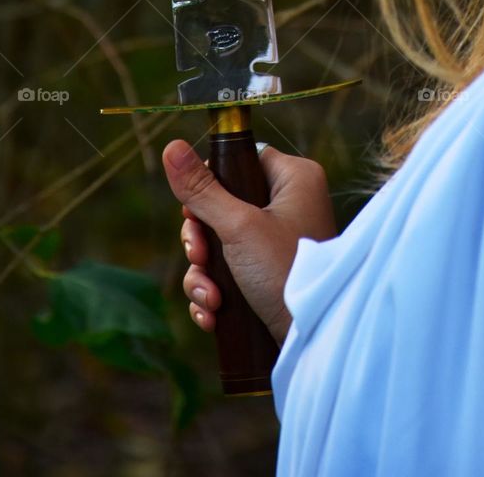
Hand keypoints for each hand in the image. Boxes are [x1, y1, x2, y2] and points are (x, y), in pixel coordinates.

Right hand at [162, 140, 336, 345]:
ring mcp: (280, 241)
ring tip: (211, 299)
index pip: (240, 160)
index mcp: (294, 179)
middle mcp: (290, 205)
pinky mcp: (270, 275)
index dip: (210, 184)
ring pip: (221, 245)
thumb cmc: (284, 271)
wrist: (313, 337)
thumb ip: (202, 190)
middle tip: (200, 257)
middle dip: (201, 242)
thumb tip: (171, 146)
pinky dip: (215, 293)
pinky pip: (230, 274)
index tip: (193, 212)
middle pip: (222, 206)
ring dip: (204, 275)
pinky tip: (213, 315)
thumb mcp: (238, 227)